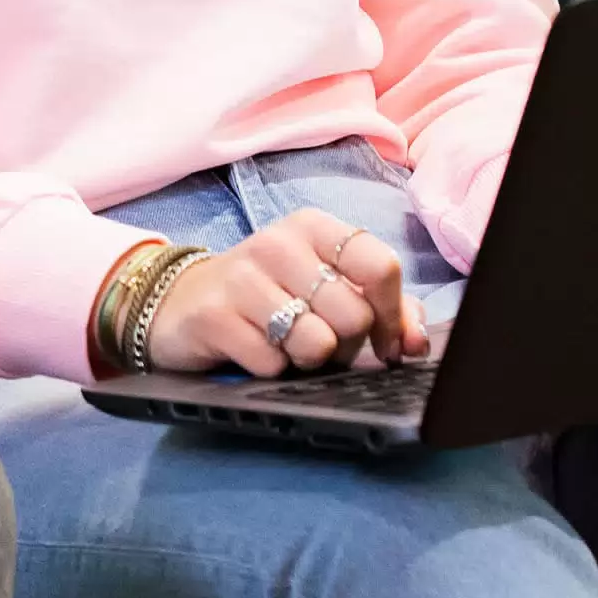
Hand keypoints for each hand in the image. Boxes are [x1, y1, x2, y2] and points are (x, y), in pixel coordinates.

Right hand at [147, 210, 429, 375]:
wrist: (181, 302)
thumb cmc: (269, 295)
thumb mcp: (324, 285)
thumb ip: (381, 308)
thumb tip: (415, 342)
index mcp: (313, 228)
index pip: (380, 265)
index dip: (392, 313)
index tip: (385, 340)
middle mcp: (277, 243)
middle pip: (353, 314)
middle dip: (348, 344)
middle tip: (322, 340)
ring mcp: (241, 277)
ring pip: (316, 342)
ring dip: (309, 359)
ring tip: (288, 344)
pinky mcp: (213, 316)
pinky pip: (274, 364)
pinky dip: (273, 369)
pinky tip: (254, 350)